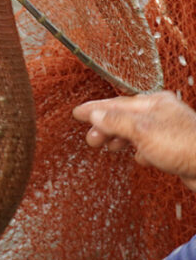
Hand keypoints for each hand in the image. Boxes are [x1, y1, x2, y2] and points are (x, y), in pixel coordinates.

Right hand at [73, 91, 195, 190]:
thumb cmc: (182, 145)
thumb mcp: (142, 130)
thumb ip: (116, 122)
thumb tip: (95, 115)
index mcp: (153, 103)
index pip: (116, 104)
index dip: (95, 109)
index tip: (77, 113)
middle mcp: (161, 114)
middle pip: (125, 117)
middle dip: (105, 127)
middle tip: (90, 139)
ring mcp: (168, 131)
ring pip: (136, 132)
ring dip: (120, 139)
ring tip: (108, 147)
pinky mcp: (175, 149)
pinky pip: (150, 146)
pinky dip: (139, 150)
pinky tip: (137, 157)